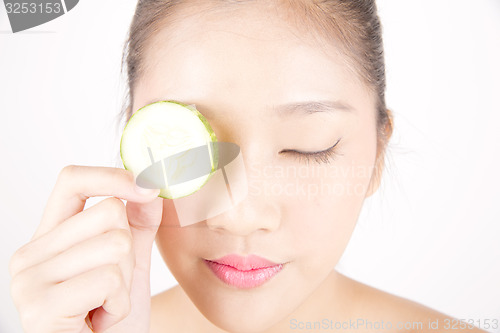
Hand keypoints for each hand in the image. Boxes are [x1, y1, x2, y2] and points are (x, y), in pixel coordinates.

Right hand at [9, 165, 162, 332]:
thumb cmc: (112, 318)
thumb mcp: (129, 264)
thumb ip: (137, 224)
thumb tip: (149, 184)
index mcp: (49, 238)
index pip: (72, 181)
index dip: (111, 176)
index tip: (146, 186)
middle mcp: (30, 254)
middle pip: (110, 212)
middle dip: (128, 252)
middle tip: (112, 288)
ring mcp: (29, 280)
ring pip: (115, 245)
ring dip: (125, 283)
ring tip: (105, 307)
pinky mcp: (40, 307)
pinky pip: (108, 280)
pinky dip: (119, 305)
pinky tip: (100, 322)